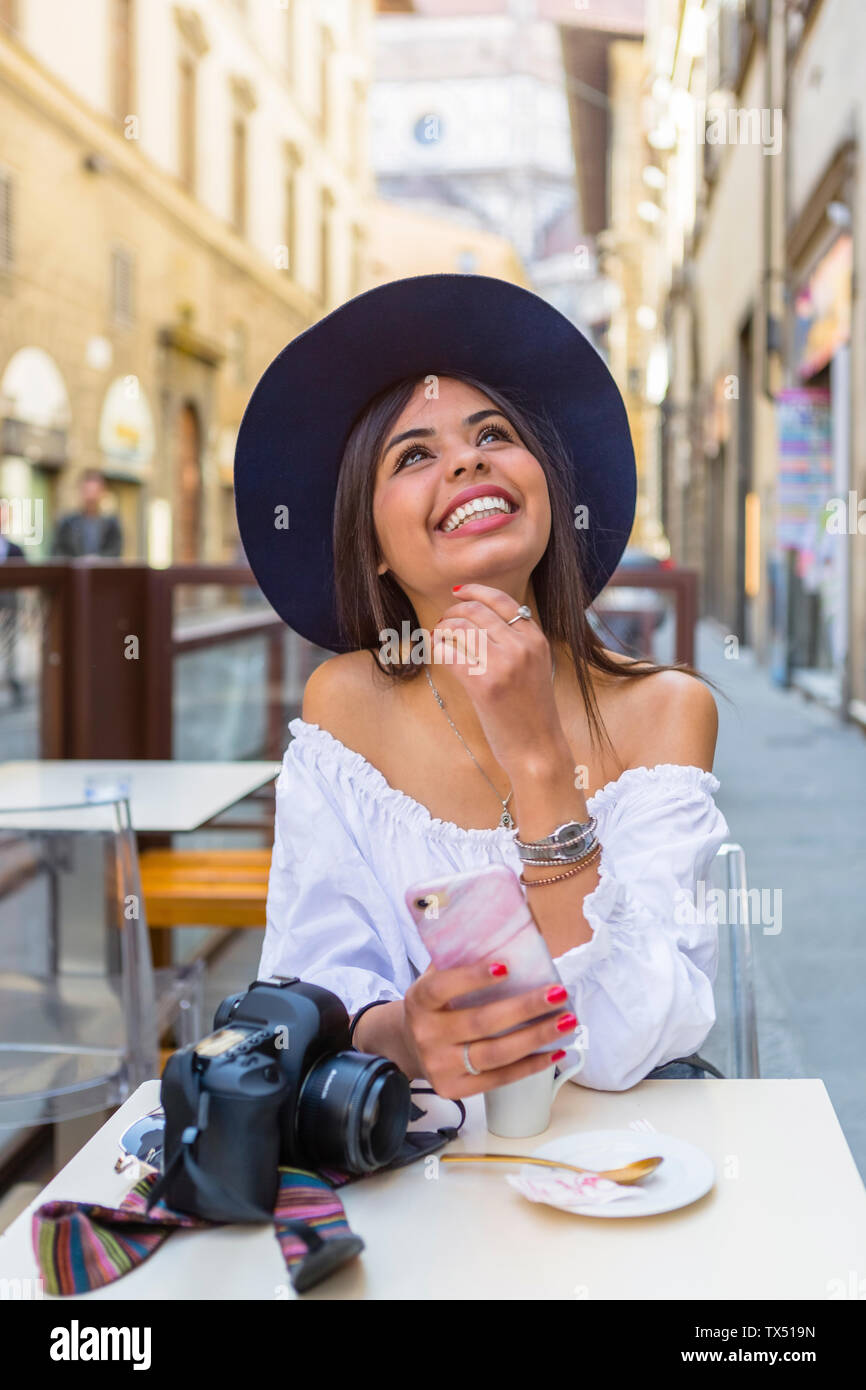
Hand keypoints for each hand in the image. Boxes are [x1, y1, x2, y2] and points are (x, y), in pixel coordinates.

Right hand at [402, 959, 577, 1098]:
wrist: (408, 1045)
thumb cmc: (436, 1004)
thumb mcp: (436, 978)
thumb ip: (462, 961)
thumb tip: (511, 941)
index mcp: (420, 1000)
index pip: (443, 987)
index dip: (473, 978)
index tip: (506, 966)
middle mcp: (426, 1034)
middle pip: (480, 1022)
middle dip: (525, 1008)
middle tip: (558, 994)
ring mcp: (439, 1065)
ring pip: (495, 1053)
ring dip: (536, 1037)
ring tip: (566, 1022)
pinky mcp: (453, 1088)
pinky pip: (498, 1079)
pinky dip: (530, 1066)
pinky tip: (555, 1052)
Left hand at [432, 583, 568, 777]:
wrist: (537, 748)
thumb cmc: (531, 711)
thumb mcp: (534, 667)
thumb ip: (515, 642)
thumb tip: (476, 620)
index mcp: (536, 639)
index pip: (502, 600)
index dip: (475, 591)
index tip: (457, 592)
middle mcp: (522, 647)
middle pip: (476, 612)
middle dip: (452, 613)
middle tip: (442, 623)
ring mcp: (504, 664)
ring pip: (460, 629)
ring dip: (443, 630)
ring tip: (438, 638)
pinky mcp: (484, 684)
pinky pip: (450, 654)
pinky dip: (438, 649)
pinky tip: (437, 653)